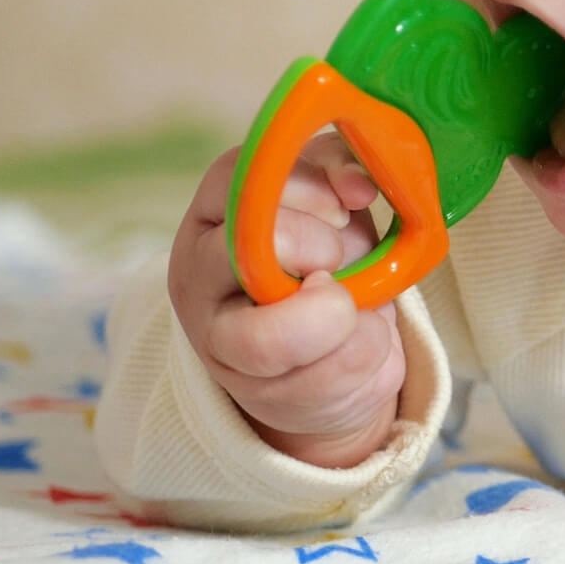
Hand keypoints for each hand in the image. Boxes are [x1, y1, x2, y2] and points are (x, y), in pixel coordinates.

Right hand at [166, 134, 404, 468]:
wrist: (334, 349)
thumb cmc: (333, 257)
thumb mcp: (337, 201)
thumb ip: (343, 169)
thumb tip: (357, 185)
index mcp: (214, 212)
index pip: (234, 177)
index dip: (303, 186)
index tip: (345, 206)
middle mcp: (199, 274)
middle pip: (242, 250)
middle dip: (318, 248)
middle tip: (340, 259)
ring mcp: (219, 342)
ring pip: (263, 340)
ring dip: (340, 317)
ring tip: (354, 305)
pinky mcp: (259, 395)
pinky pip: (322, 378)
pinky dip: (366, 352)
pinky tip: (362, 338)